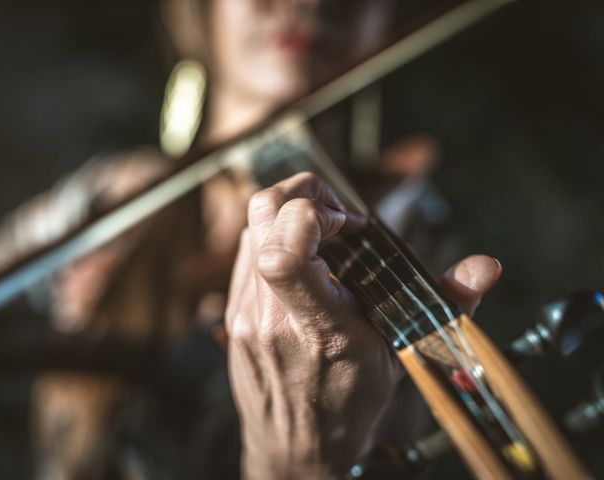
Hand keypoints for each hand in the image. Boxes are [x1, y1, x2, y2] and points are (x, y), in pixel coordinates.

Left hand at [225, 172, 500, 478]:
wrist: (297, 447)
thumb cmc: (351, 403)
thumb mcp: (404, 356)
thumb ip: (447, 305)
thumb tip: (488, 267)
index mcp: (321, 327)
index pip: (284, 252)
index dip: (313, 213)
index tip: (348, 225)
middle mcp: (271, 317)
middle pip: (263, 214)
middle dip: (303, 192)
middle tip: (336, 216)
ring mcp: (245, 314)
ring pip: (251, 227)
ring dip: (288, 214)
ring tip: (322, 237)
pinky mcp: (232, 314)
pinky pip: (246, 252)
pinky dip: (274, 236)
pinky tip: (302, 260)